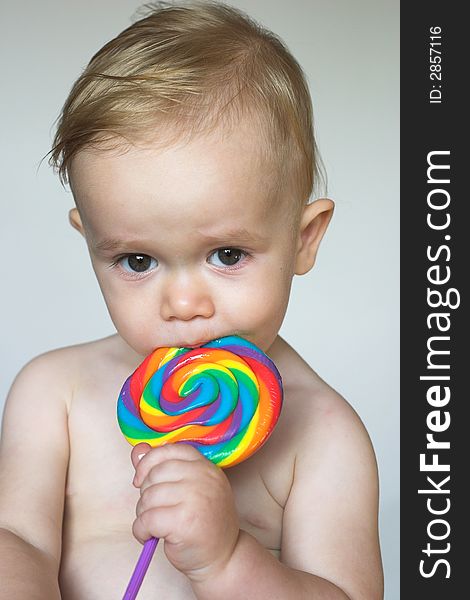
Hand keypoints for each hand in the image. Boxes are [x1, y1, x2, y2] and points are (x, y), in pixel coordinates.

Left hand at [131, 442, 239, 581]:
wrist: (224, 558)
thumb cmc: (202, 522)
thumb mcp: (188, 489)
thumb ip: (163, 467)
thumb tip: (137, 450)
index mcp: (205, 466)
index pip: (169, 450)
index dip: (149, 463)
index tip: (141, 480)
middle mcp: (203, 478)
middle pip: (155, 474)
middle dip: (146, 494)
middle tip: (155, 510)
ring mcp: (195, 498)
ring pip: (148, 497)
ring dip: (143, 514)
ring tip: (155, 525)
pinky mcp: (184, 521)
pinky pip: (146, 520)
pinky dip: (141, 531)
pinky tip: (151, 536)